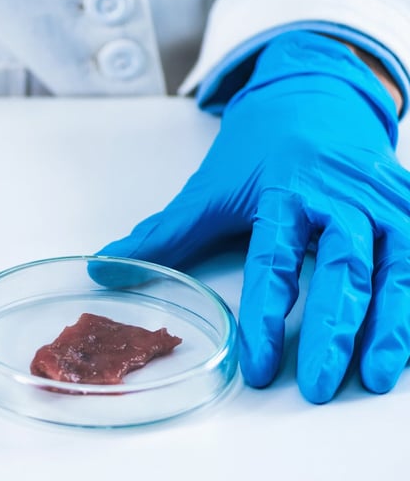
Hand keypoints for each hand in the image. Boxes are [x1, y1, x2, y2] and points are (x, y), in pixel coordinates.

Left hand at [98, 31, 409, 402]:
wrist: (316, 92)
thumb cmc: (259, 151)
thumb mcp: (210, 189)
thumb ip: (163, 235)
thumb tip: (101, 269)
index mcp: (285, 192)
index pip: (274, 263)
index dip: (269, 319)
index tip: (262, 368)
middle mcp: (342, 196)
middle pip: (345, 268)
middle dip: (336, 331)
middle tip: (323, 387)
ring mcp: (386, 200)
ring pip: (399, 266)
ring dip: (393, 325)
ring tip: (376, 378)